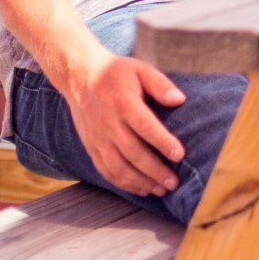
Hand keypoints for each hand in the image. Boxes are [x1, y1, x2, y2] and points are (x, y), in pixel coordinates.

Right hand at [58, 44, 186, 197]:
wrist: (79, 77)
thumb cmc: (117, 73)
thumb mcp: (140, 69)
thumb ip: (160, 84)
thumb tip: (179, 99)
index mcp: (123, 103)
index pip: (144, 126)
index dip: (162, 142)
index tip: (179, 155)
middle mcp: (108, 123)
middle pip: (132, 152)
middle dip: (154, 171)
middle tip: (174, 183)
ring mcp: (97, 138)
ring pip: (118, 167)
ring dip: (140, 182)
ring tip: (161, 190)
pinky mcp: (91, 147)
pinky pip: (105, 170)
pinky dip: (123, 183)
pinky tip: (141, 189)